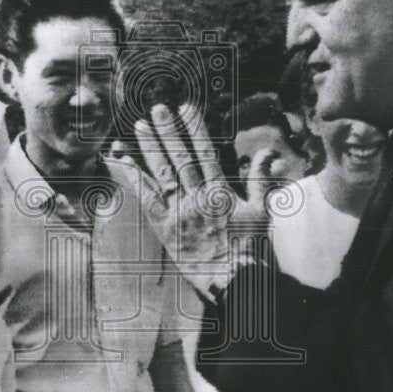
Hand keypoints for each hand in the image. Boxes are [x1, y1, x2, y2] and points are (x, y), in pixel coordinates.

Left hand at [111, 102, 277, 295]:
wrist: (234, 283)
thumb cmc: (250, 248)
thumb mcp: (261, 211)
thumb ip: (261, 179)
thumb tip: (269, 153)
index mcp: (220, 193)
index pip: (205, 153)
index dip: (194, 129)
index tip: (186, 108)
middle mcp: (197, 200)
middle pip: (180, 159)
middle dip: (168, 132)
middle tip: (157, 109)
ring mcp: (178, 214)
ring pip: (161, 175)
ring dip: (149, 149)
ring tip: (139, 126)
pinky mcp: (164, 229)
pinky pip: (146, 200)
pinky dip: (134, 180)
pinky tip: (124, 163)